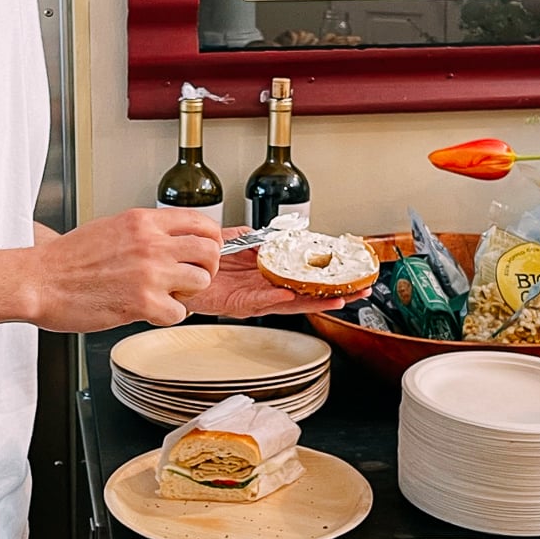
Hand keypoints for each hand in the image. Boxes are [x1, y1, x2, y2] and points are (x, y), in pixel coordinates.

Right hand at [27, 208, 222, 331]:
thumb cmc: (67, 260)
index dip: (210, 239)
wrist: (39, 281)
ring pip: (201, 282)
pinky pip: (180, 313)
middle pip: (210, 251)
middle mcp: (151, 243)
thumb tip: (171, 238)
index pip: (201, 222)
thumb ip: (145, 232)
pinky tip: (150, 312)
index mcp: (143, 221)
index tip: (205, 251)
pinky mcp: (143, 303)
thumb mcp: (111, 227)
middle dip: (206, 268)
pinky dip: (168, 316)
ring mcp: (149, 273)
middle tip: (191, 277)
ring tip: (166, 296)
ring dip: (188, 293)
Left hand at [184, 227, 373, 320]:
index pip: (305, 275)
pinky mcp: (238, 304)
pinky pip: (261, 302)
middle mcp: (266, 288)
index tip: (351, 272)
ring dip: (315, 301)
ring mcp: (255, 298)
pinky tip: (292, 294)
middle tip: (360, 290)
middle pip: (307, 293)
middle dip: (335, 292)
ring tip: (339, 298)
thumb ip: (262, 238)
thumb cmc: (205, 256)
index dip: (328, 275)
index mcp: (269, 273)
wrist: (179, 266)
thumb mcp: (239, 238)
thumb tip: (283, 235)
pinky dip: (276, 299)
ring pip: (291, 302)